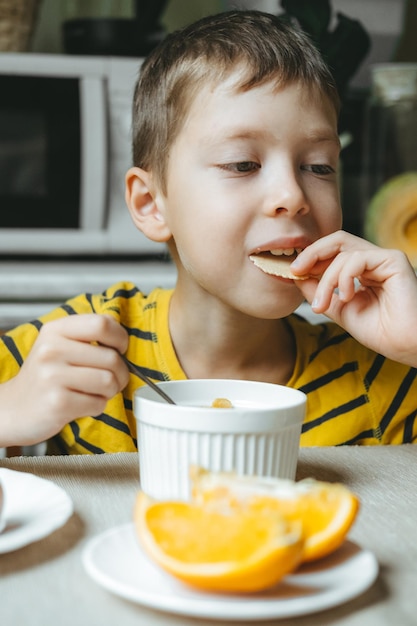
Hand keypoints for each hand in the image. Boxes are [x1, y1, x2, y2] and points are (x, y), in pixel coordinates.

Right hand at [0, 314, 128, 446]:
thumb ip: (88, 337)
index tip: (119, 349)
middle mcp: (52, 349)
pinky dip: (97, 407)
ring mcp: (53, 376)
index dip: (120, 338)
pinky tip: (82, 404)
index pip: (102, 323)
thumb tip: (125, 341)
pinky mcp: (57, 403)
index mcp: (56, 330)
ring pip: (108, 381)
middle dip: (120, 373)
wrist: (13, 408)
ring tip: (95, 392)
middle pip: (111, 357)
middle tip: (110, 380)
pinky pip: (98, 403)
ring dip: (110, 392)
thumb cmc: (45, 377)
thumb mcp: (59, 345)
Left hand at [291, 230, 416, 366]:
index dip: (310, 259)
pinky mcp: (393, 259)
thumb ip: (320, 292)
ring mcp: (383, 258)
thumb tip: (297, 276)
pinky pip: (358, 258)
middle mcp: (373, 261)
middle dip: (311, 254)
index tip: (292, 272)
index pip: (332, 253)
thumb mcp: (339, 309)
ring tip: (323, 304)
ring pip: (342, 253)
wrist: (404, 345)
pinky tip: (346, 297)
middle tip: (295, 270)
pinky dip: (344, 276)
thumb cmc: (380, 331)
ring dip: (326, 280)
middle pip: (336, 242)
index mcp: (362, 271)